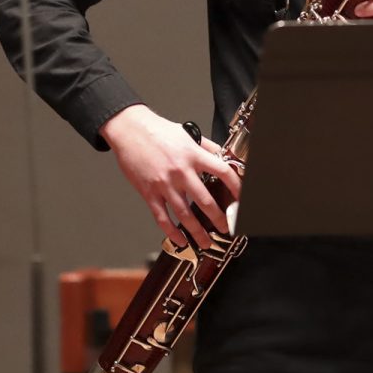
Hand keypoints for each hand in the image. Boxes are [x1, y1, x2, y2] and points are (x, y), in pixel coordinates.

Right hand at [99, 105, 241, 249]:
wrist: (130, 130)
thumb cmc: (157, 131)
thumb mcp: (187, 134)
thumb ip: (206, 147)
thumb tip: (223, 156)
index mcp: (193, 155)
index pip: (223, 171)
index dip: (236, 186)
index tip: (242, 198)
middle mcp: (181, 171)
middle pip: (205, 200)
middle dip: (218, 218)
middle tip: (226, 227)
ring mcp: (164, 184)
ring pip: (185, 214)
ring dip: (198, 232)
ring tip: (206, 242)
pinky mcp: (149, 193)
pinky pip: (162, 218)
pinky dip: (172, 232)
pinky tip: (180, 240)